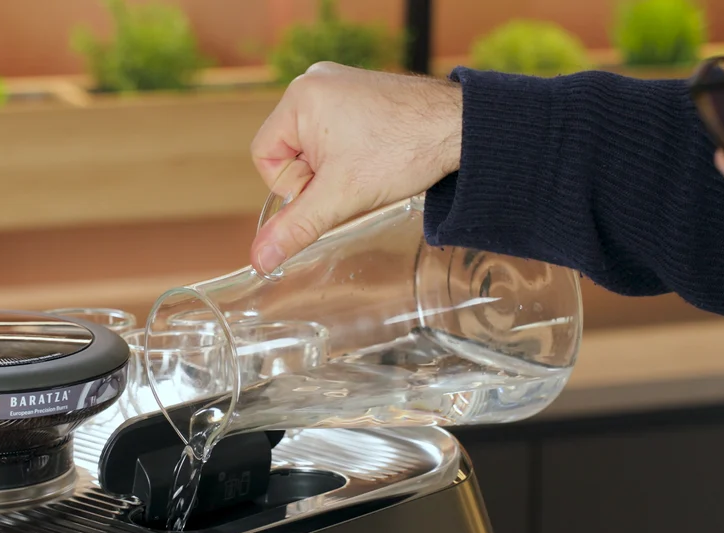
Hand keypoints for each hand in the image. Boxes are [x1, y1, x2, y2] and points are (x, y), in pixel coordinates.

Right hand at [249, 62, 463, 273]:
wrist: (463, 127)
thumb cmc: (403, 151)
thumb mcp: (341, 197)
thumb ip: (296, 228)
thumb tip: (260, 259)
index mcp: (299, 97)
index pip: (266, 157)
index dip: (293, 186)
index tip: (329, 189)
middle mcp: (315, 82)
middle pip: (290, 151)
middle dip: (318, 177)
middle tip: (353, 181)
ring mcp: (340, 84)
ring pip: (315, 146)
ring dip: (337, 169)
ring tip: (370, 169)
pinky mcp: (361, 92)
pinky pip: (337, 132)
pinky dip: (352, 154)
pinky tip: (378, 158)